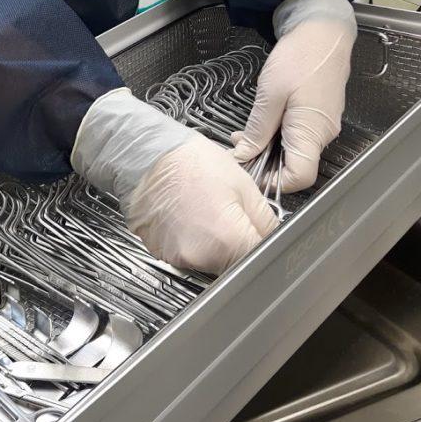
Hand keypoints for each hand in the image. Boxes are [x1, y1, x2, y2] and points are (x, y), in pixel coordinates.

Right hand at [72, 89, 277, 273]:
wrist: (147, 157)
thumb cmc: (192, 163)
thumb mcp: (245, 185)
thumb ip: (265, 220)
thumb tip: (273, 238)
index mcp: (228, 240)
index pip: (259, 259)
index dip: (264, 246)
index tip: (260, 234)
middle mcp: (201, 256)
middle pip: (233, 265)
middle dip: (239, 246)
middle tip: (231, 215)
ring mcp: (178, 257)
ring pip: (210, 262)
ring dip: (214, 245)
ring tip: (206, 212)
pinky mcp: (161, 253)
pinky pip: (187, 255)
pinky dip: (192, 241)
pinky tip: (189, 217)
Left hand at [231, 0, 356, 192]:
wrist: (322, 31)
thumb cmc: (299, 57)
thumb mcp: (270, 95)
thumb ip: (258, 130)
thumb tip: (244, 157)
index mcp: (312, 132)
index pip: (299, 178)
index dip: (273, 182)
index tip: (248, 171)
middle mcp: (322, 135)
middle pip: (295, 167)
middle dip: (264, 165)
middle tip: (237, 152)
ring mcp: (321, 126)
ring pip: (293, 152)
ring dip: (267, 149)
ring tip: (242, 137)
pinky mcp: (317, 116)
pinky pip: (296, 137)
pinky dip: (275, 136)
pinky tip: (259, 125)